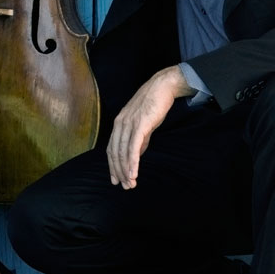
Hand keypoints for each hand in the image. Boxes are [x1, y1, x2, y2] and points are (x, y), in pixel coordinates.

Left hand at [107, 66, 193, 188]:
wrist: (162, 87)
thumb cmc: (153, 105)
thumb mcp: (143, 124)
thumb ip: (139, 139)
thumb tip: (137, 154)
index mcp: (118, 124)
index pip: (112, 149)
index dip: (113, 165)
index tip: (116, 179)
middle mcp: (119, 124)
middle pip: (115, 153)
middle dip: (118, 171)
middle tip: (124, 186)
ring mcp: (128, 124)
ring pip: (123, 152)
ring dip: (125, 170)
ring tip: (130, 184)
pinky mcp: (139, 124)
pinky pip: (133, 147)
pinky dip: (132, 161)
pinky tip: (133, 173)